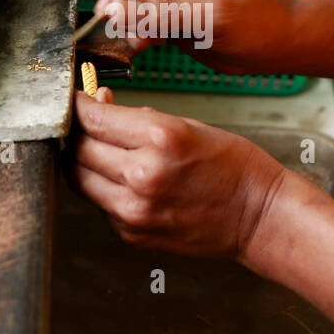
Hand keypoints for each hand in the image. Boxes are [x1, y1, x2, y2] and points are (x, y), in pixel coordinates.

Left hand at [66, 88, 287, 258]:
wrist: (259, 216)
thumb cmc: (233, 167)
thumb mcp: (188, 125)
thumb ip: (137, 118)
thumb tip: (99, 104)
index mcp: (160, 139)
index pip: (92, 118)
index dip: (76, 104)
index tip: (74, 99)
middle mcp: (143, 176)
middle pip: (79, 149)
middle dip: (75, 131)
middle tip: (81, 122)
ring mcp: (135, 210)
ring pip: (79, 179)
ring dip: (81, 160)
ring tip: (95, 148)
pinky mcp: (132, 234)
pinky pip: (100, 204)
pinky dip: (101, 187)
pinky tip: (119, 178)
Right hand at [93, 0, 293, 74]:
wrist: (272, 45)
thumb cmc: (256, 24)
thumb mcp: (208, 18)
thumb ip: (160, 13)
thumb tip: (114, 11)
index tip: (106, 13)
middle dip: (122, 0)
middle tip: (128, 31)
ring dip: (127, 16)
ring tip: (144, 39)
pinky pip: (132, 8)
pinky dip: (134, 26)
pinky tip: (147, 41)